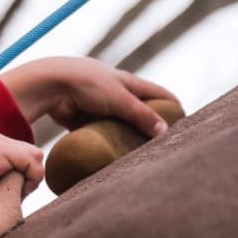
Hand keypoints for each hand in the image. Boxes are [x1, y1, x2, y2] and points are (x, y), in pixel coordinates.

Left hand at [0, 56, 178, 137]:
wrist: (51, 85)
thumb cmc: (88, 85)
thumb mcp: (120, 99)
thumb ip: (141, 115)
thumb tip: (164, 131)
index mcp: (129, 83)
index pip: (159, 94)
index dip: (173, 106)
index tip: (185, 121)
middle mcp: (117, 93)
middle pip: (141, 110)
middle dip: (151, 124)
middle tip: (164, 144)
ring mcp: (101, 106)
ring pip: (121, 124)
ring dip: (129, 136)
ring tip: (141, 154)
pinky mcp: (85, 118)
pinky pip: (102, 132)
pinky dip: (109, 141)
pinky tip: (114, 155)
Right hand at [0, 128, 44, 207]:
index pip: (9, 156)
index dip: (13, 177)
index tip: (1, 195)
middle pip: (23, 156)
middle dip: (22, 178)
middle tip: (10, 198)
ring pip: (33, 160)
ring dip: (28, 181)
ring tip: (12, 197)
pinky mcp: (5, 151)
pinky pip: (35, 166)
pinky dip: (31, 184)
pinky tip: (15, 195)